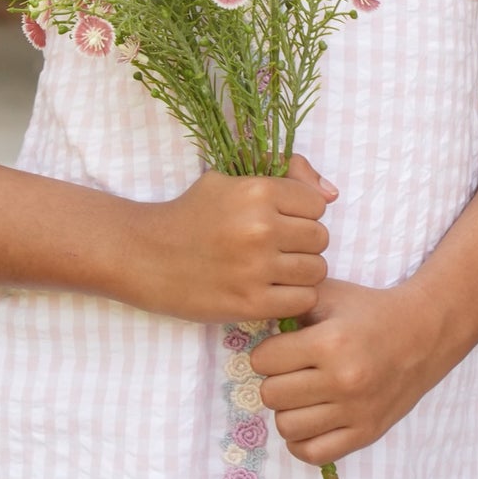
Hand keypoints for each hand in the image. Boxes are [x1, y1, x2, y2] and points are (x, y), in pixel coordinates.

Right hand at [130, 154, 336, 324]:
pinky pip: (302, 301)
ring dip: (302, 272)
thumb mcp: (230, 180)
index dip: (303, 213)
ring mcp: (256, 268)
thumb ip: (285, 175)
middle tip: (280, 248)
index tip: (282, 221)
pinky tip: (271, 291)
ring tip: (277, 270)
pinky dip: (293, 298)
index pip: (316, 204)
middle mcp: (260, 228)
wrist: (146, 255)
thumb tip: (331, 194)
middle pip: (320, 238)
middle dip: (304, 243)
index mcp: (257, 191)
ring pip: (316, 270)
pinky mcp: (250, 303)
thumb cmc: (190, 214)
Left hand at [248, 277, 444, 468]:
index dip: (267, 352)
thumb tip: (255, 324)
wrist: (422, 335)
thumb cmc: (369, 311)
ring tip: (302, 395)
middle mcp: (342, 380)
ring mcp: (355, 411)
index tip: (280, 349)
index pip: (264, 360)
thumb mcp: (329, 294)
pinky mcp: (366, 434)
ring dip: (288, 410)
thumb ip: (290, 305)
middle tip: (291, 372)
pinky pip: (313, 453)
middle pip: (272, 395)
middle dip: (275, 380)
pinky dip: (303, 441)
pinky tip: (310, 420)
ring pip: (287, 427)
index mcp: (330, 342)